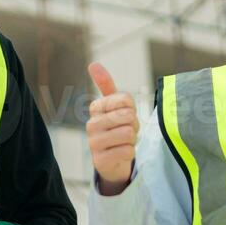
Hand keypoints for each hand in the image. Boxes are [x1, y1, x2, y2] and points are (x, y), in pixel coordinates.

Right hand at [86, 62, 136, 194]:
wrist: (112, 161)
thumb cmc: (115, 128)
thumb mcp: (114, 106)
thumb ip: (106, 85)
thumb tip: (93, 64)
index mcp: (95, 107)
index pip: (126, 100)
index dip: (132, 110)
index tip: (125, 117)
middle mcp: (91, 124)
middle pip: (128, 117)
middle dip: (134, 126)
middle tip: (126, 131)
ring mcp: (94, 143)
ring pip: (128, 134)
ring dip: (132, 140)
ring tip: (123, 142)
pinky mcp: (100, 160)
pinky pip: (127, 151)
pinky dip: (130, 153)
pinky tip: (120, 154)